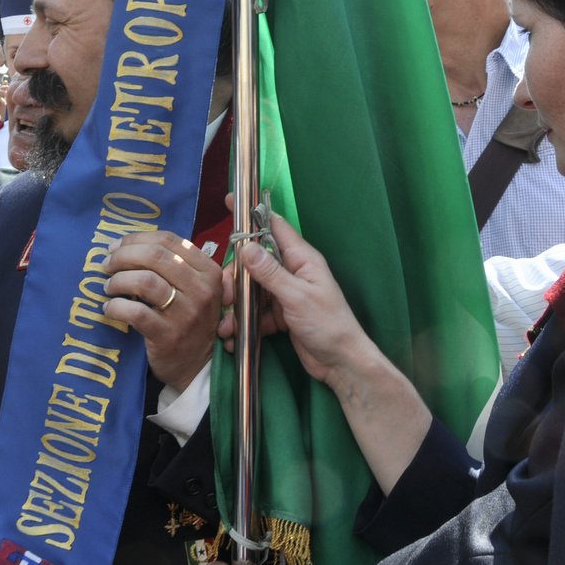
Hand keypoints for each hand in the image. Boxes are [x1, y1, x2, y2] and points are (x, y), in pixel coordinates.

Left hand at [103, 230, 220, 390]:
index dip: (137, 238)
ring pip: (145, 281)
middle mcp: (201, 289)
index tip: (117, 246)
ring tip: (108, 286)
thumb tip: (128, 244)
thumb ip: (173, 265)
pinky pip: (135, 312)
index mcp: (209, 271)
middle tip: (106, 264)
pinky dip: (116, 307)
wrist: (198, 367)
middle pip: (155, 256)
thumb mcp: (194, 289)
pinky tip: (109, 308)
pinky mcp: (168, 335)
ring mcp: (186, 313)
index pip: (169, 240)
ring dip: (118, 280)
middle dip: (123, 255)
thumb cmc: (191, 321)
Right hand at [217, 212, 375, 388]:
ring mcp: (285, 293)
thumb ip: (270, 272)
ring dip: (235, 306)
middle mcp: (291, 271)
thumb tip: (247, 246)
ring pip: (251, 289)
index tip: (229, 201)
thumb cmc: (328, 325)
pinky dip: (243, 322)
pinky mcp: (280, 314)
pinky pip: (255, 312)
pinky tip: (234, 337)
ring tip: (225, 327)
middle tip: (223, 297)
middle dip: (233, 278)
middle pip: (253, 261)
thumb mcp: (297, 297)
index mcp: (301, 259)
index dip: (251, 214)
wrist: (341, 363)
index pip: (273, 226)